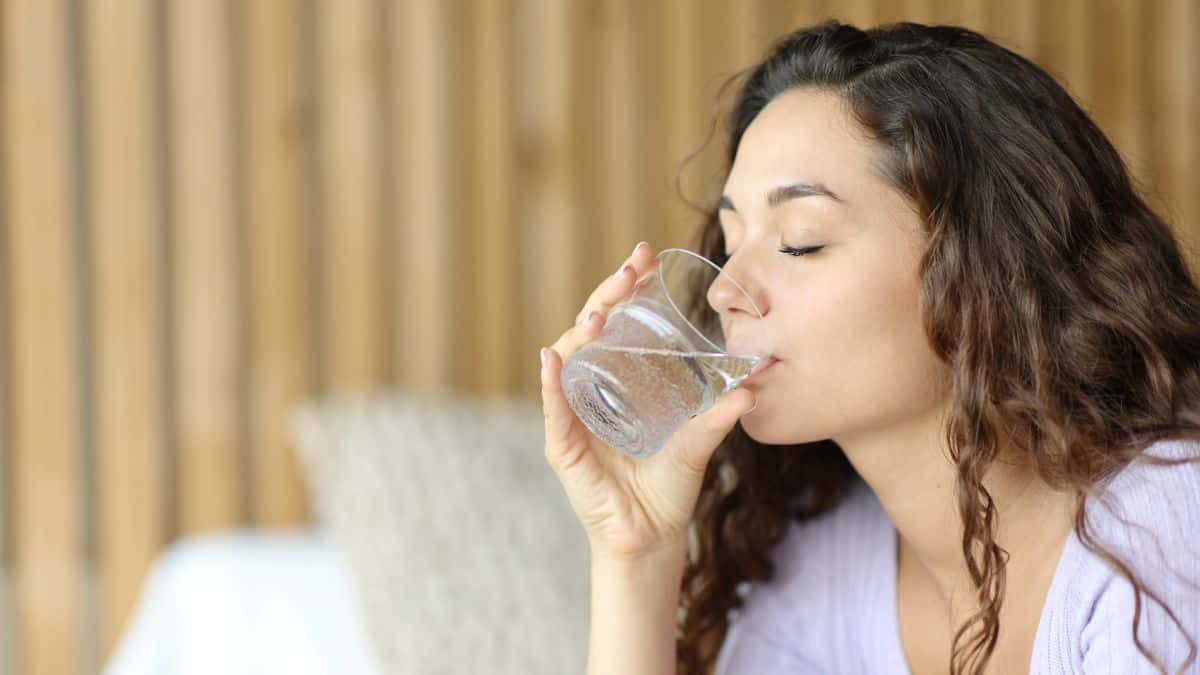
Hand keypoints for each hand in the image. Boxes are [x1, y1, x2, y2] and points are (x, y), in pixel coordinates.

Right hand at [539, 241, 756, 559]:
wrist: (651, 539)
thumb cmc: (667, 489)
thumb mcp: (698, 443)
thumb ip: (719, 415)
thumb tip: (751, 386)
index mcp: (618, 383)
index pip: (616, 325)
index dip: (625, 291)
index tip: (643, 260)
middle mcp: (591, 392)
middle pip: (590, 332)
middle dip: (605, 297)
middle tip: (629, 271)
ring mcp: (573, 417)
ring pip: (567, 361)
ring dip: (579, 333)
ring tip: (596, 314)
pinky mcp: (563, 447)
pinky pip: (554, 408)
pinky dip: (550, 383)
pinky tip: (552, 358)